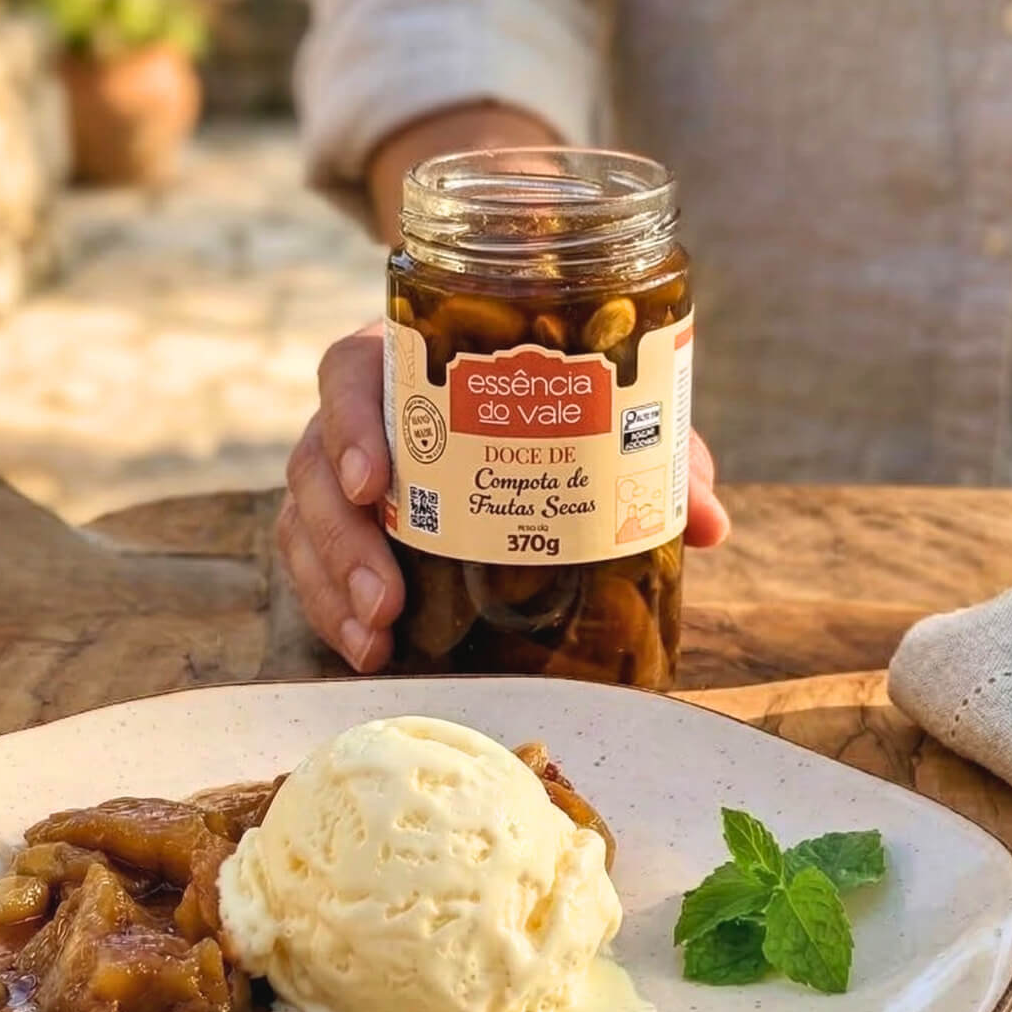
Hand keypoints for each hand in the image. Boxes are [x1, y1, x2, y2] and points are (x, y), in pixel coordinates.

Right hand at [278, 323, 731, 672]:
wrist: (513, 396)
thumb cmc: (553, 401)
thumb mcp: (601, 417)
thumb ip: (649, 457)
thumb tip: (709, 523)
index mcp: (406, 361)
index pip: (349, 373)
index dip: (349, 425)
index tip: (375, 483)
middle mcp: (361, 415)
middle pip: (313, 465)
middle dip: (342, 541)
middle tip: (387, 602)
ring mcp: (339, 472)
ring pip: (302, 523)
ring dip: (332, 587)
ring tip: (375, 641)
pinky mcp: (336, 525)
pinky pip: (310, 564)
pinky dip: (330, 609)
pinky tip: (365, 650)